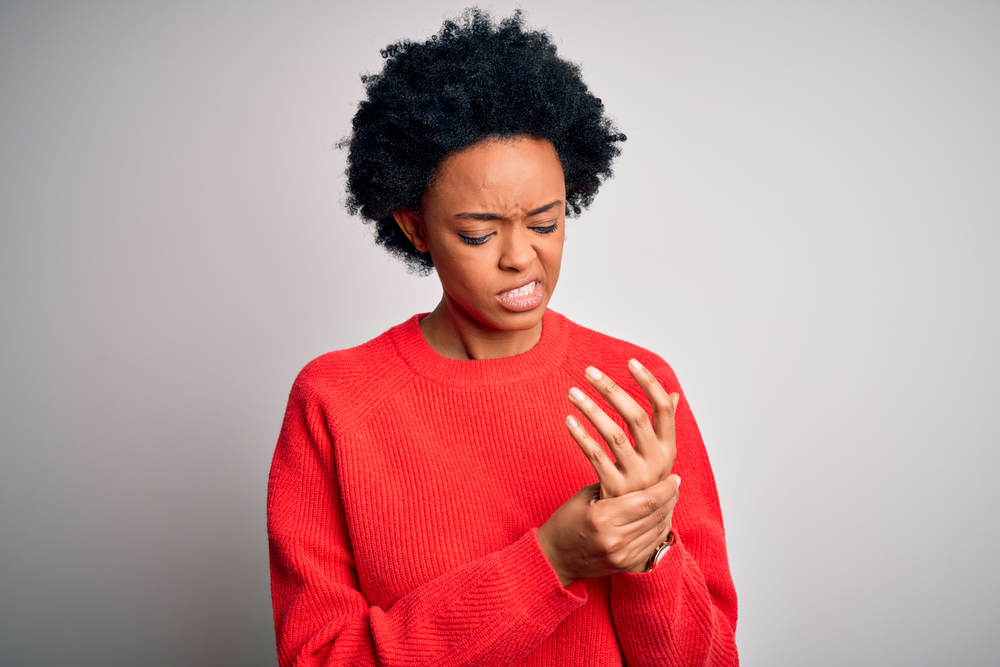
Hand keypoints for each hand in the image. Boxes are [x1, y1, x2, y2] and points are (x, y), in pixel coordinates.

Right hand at [537, 477, 679, 586]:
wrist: (554, 558)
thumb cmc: (566, 521)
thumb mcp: (586, 497)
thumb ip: (614, 486)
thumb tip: (642, 474)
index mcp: (603, 517)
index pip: (647, 501)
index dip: (665, 488)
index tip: (673, 477)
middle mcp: (615, 539)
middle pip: (656, 515)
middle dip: (670, 498)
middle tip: (674, 485)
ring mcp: (622, 555)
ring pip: (658, 531)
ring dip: (668, 513)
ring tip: (670, 499)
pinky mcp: (625, 566)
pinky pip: (652, 545)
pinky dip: (660, 529)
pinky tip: (661, 517)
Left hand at [566, 359, 679, 498]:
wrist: (633, 527)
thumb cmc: (642, 481)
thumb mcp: (658, 455)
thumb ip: (663, 427)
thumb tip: (673, 395)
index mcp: (668, 448)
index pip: (663, 409)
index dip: (649, 384)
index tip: (630, 362)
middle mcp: (656, 462)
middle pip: (636, 417)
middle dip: (612, 390)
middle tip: (589, 371)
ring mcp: (636, 477)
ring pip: (614, 434)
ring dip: (591, 409)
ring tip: (572, 392)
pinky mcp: (615, 489)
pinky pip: (595, 456)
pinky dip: (580, 436)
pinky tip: (568, 420)